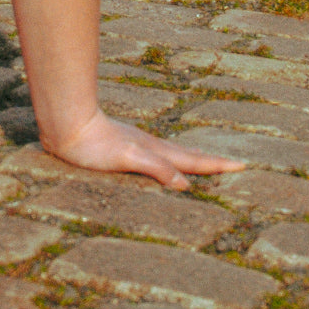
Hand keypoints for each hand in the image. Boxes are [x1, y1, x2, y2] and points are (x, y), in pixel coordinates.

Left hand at [42, 108, 246, 190]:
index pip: (193, 161)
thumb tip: (185, 184)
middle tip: (232, 164)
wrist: (67, 125)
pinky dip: (168, 158)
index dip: (217, 165)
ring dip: (190, 158)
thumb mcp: (128, 158)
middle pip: (186, 154)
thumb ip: (156, 168)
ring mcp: (137, 144)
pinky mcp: (122, 146)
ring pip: (171, 152)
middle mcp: (150, 146)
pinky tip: (160, 159)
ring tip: (201, 159)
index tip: (242, 165)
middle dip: (210, 161)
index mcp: (156, 151)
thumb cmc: (94, 145)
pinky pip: (154, 154)